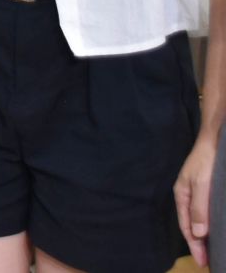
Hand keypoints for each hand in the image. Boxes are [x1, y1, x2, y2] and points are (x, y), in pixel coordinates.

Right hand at [180, 131, 215, 264]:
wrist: (215, 138)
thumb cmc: (207, 161)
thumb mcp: (202, 184)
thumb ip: (199, 208)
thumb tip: (197, 234)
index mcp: (182, 195)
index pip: (186, 226)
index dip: (195, 245)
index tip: (203, 262)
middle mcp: (188, 196)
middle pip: (191, 225)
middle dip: (198, 244)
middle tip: (207, 261)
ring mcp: (197, 192)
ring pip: (199, 219)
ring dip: (203, 236)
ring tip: (210, 250)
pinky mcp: (207, 189)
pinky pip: (206, 212)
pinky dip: (209, 225)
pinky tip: (214, 229)